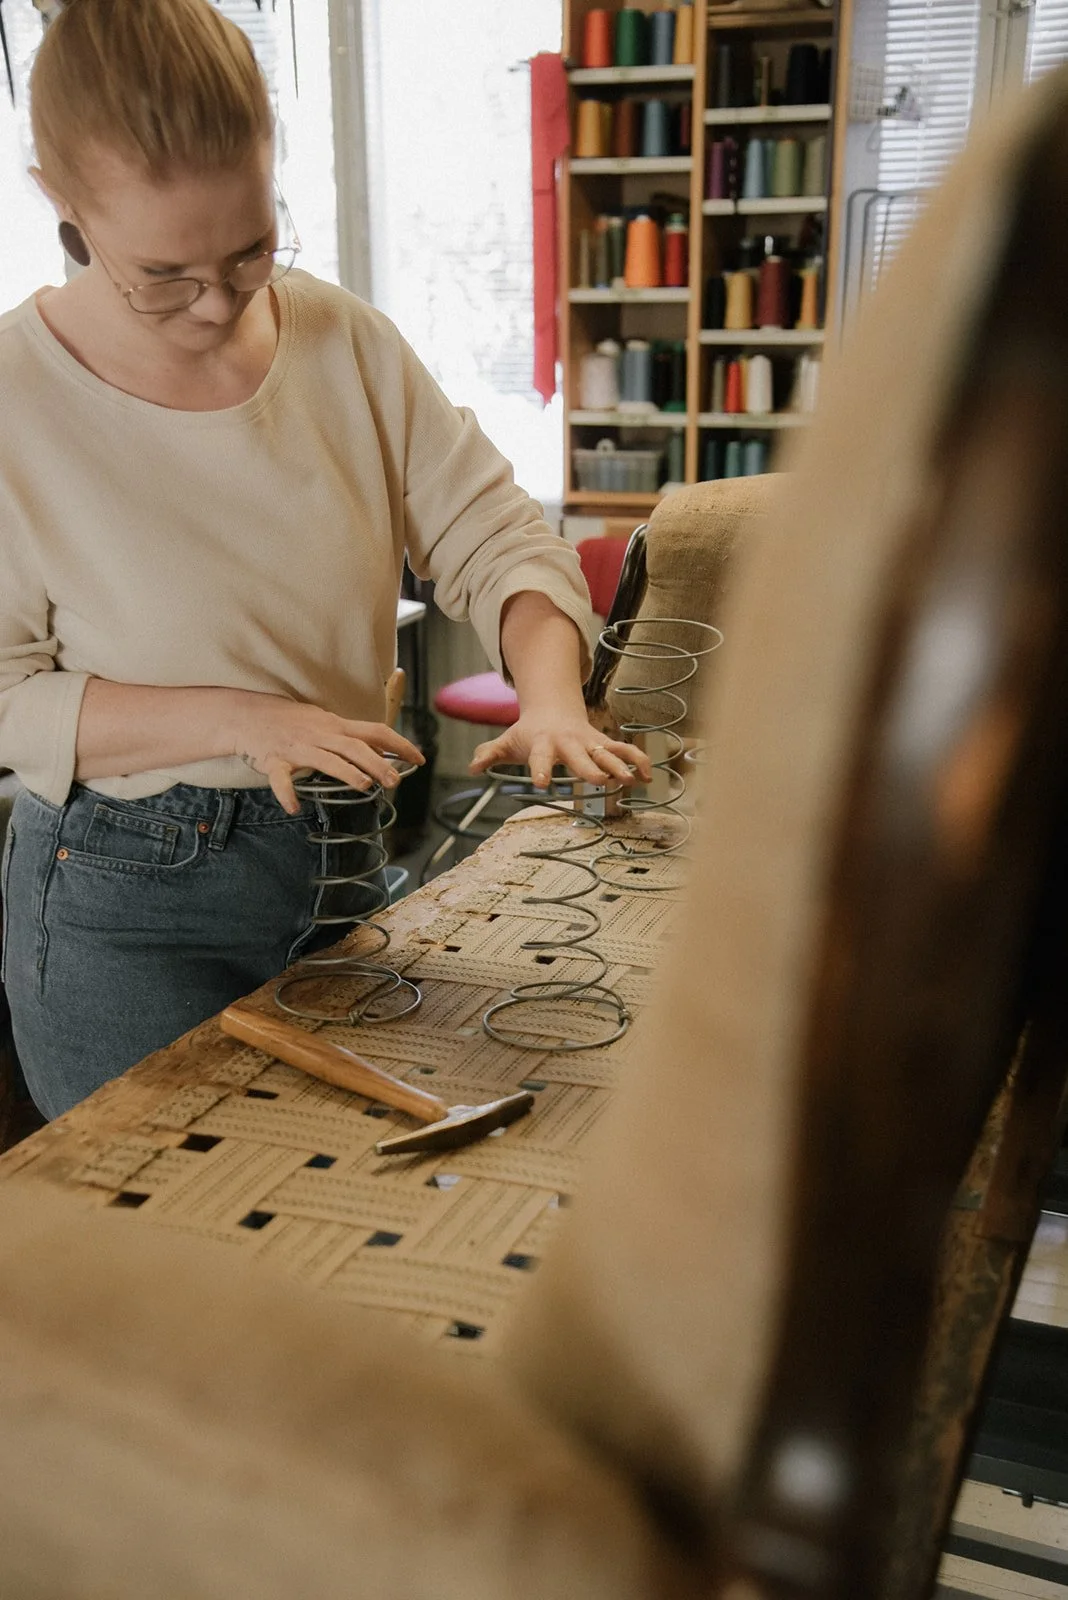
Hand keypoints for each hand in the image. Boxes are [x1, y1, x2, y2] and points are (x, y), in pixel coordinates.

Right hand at [227, 693, 423, 814]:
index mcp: (336, 725)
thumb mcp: (325, 722)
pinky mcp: (274, 761)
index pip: (375, 731)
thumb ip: (351, 738)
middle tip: (395, 781)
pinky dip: (287, 793)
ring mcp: (297, 747)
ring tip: (365, 787)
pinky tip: (294, 807)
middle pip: (355, 747)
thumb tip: (380, 753)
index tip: (419, 759)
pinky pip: (281, 779)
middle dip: (378, 763)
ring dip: (347, 773)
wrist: (247, 715)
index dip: (400, 744)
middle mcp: (320, 734)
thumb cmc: (291, 720)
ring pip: (327, 759)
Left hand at [469, 713, 651, 790]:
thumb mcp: (506, 741)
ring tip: (633, 781)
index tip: (541, 783)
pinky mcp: (604, 743)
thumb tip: (472, 766)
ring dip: (621, 765)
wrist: (553, 709)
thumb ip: (489, 753)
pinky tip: (648, 776)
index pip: (540, 757)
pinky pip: (624, 750)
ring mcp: (589, 742)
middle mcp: (569, 742)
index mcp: (543, 743)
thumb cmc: (528, 732)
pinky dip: (638, 760)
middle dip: (591, 767)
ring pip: (608, 752)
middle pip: (581, 756)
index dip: (540, 769)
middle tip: (600, 781)